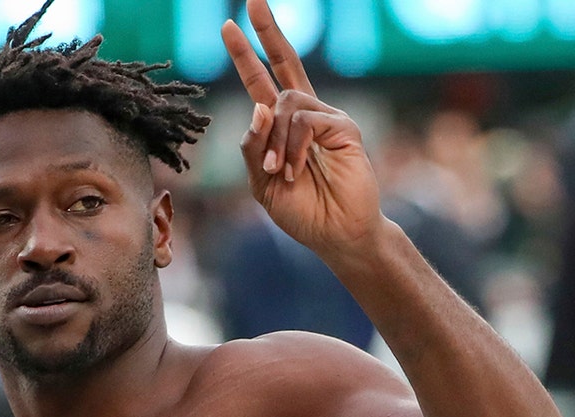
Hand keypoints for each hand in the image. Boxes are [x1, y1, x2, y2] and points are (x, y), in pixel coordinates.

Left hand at [221, 0, 382, 255]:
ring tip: (279, 172)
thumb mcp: (260, 181)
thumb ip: (253, 146)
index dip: (247, 54)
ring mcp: (326, 117)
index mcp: (282, 125)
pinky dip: (293, 148)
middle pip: (285, 62)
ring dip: (274, 141)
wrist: (334, 235)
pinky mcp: (345, 127)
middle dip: (267, 31)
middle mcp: (305, 114)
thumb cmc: (301, 211)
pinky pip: (305, 122)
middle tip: (251, 2)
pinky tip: (296, 169)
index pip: (262, 80)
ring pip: (284, 104)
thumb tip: (259, 106)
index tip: (230, 26)